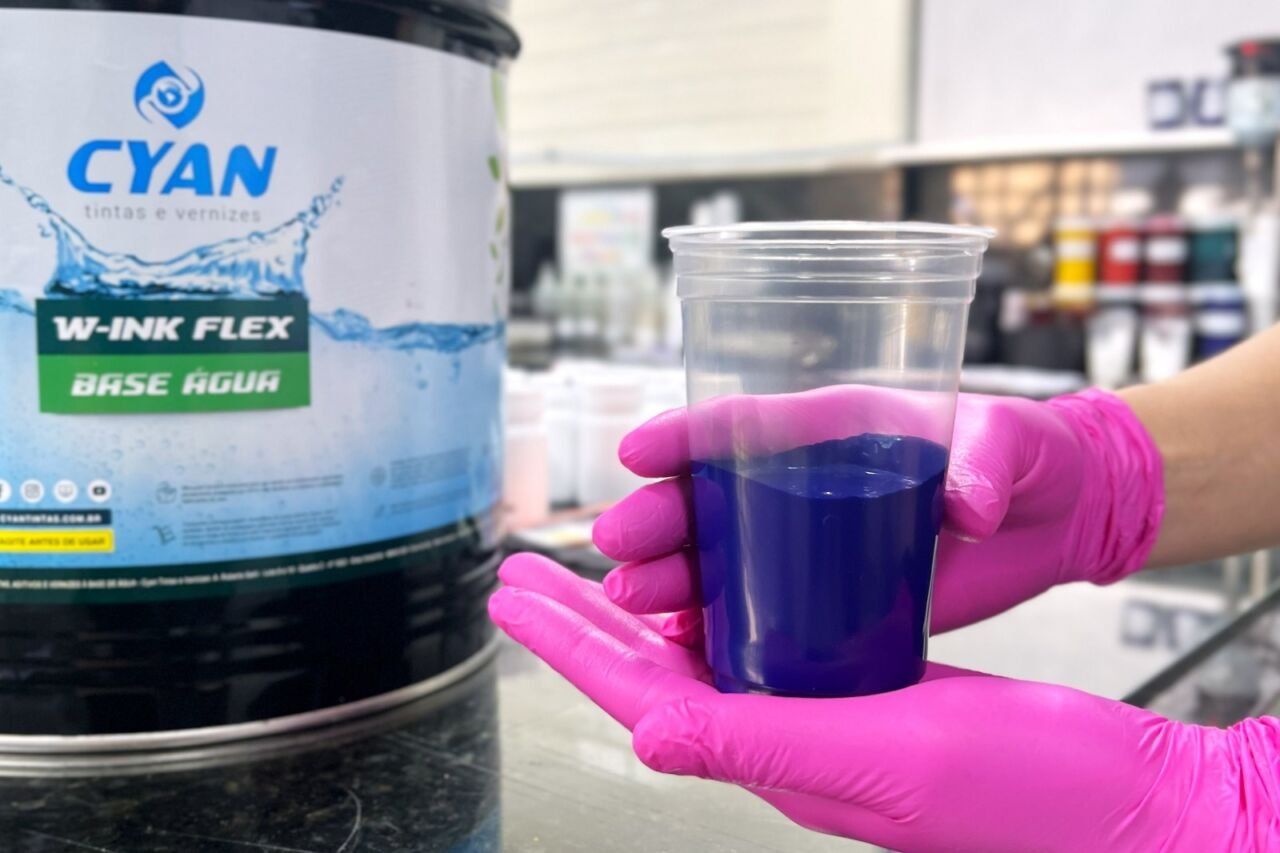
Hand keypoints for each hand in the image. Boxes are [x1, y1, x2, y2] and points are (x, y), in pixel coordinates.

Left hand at [492, 554, 1274, 852]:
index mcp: (771, 754)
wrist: (1117, 799)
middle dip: (582, 620)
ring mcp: (822, 718)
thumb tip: (642, 732)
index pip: (637, 692)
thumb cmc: (1019, 795)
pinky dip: (725, 611)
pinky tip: (719, 591)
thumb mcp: (886, 758)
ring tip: (597, 573)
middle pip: (654, 669)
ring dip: (643, 611)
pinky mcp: (867, 695)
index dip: (565, 643)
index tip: (509, 593)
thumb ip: (763, 742)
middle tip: (524, 571)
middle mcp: (783, 737)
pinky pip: (767, 648)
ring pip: (703, 655)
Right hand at [593, 387, 1163, 635]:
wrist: (1058, 515)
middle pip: (710, 499)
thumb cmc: (1027, 451)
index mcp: (832, 427)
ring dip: (673, 579)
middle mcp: (806, 483)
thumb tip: (965, 504)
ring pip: (721, 559)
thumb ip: (986, 458)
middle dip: (658, 521)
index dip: (684, 436)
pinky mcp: (836, 599)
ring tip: (639, 601)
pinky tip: (684, 643)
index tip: (637, 455)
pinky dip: (718, 627)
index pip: (741, 424)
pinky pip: (763, 612)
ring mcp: (815, 545)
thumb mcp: (1009, 437)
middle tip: (619, 547)